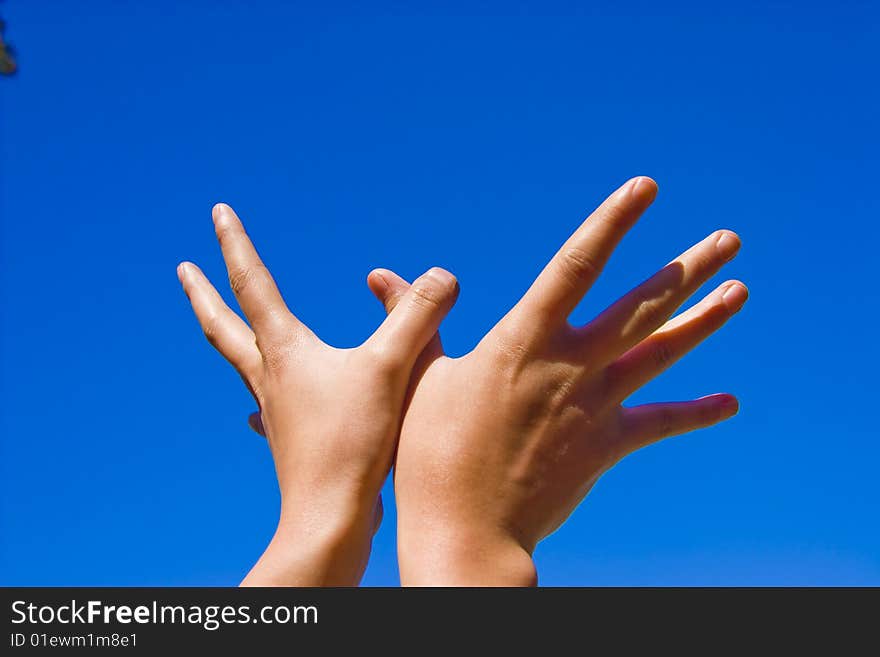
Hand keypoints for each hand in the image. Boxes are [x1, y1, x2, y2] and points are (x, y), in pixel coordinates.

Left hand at [178, 203, 458, 584]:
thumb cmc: (355, 444)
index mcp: (286, 352)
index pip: (252, 283)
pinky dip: (261, 395)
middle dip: (203, 294)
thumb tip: (444, 274)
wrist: (330, 520)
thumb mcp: (392, 368)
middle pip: (224, 327)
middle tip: (182, 271)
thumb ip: (419, 316)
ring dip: (230, 338)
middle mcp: (271, 378)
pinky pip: (268, 407)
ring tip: (224, 329)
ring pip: (243, 365)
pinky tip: (258, 409)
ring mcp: (275, 412)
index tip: (216, 211)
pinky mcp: (289, 441)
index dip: (233, 243)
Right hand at [370, 177, 747, 584]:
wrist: (465, 528)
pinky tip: (730, 403)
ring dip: (705, 319)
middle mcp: (570, 363)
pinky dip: (696, 413)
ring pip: (662, 352)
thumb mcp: (418, 375)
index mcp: (524, 339)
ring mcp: (594, 404)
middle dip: (687, 268)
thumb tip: (381, 276)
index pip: (576, 264)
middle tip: (729, 240)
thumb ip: (416, 319)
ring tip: (741, 291)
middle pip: (642, 305)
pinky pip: (660, 423)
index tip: (644, 188)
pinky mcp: (606, 446)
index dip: (612, 222)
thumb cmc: (428, 450)